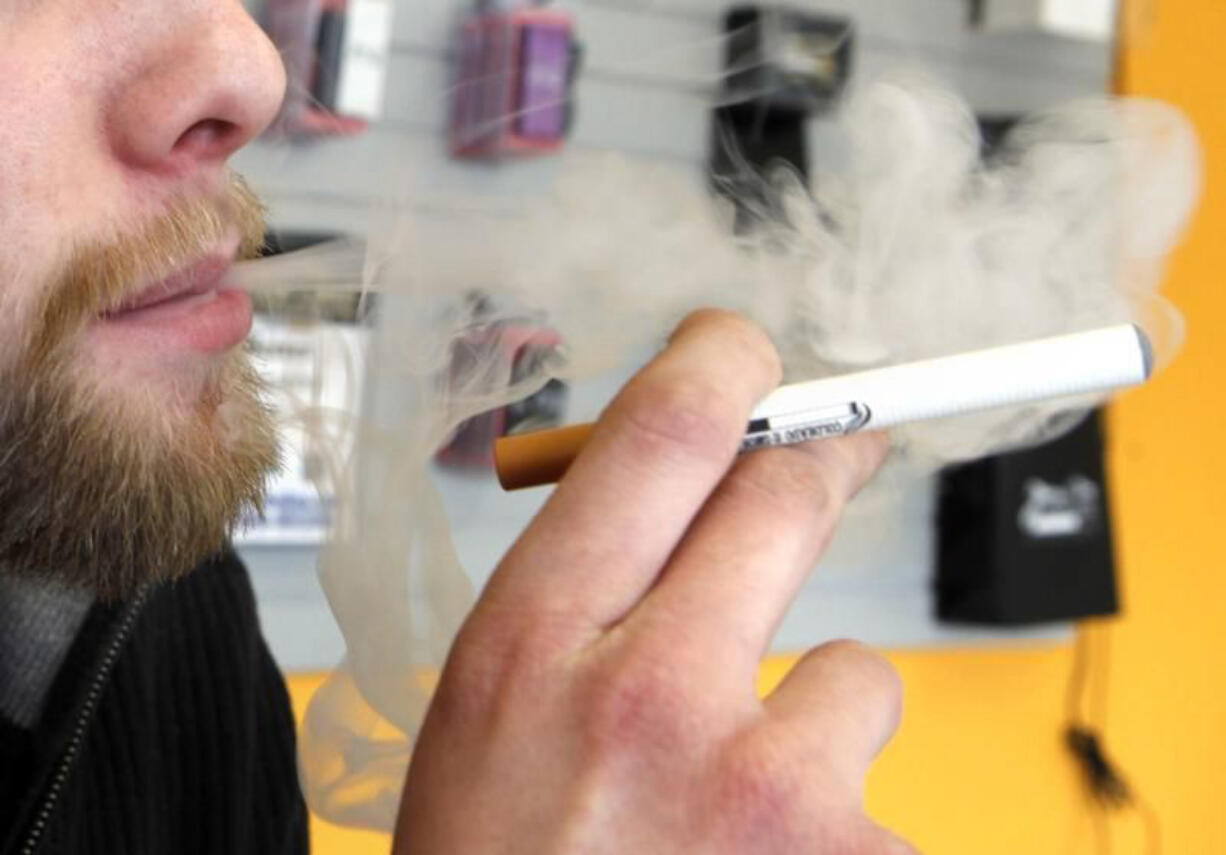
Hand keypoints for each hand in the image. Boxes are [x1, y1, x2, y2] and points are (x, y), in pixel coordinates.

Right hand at [395, 310, 910, 853]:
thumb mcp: (486, 723)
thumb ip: (576, 602)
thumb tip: (673, 490)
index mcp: (535, 645)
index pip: (659, 438)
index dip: (721, 367)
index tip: (752, 355)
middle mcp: (653, 694)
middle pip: (789, 496)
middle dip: (820, 463)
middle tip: (832, 455)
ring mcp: (769, 789)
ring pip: (857, 676)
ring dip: (819, 719)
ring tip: (744, 806)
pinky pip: (875, 805)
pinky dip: (835, 833)